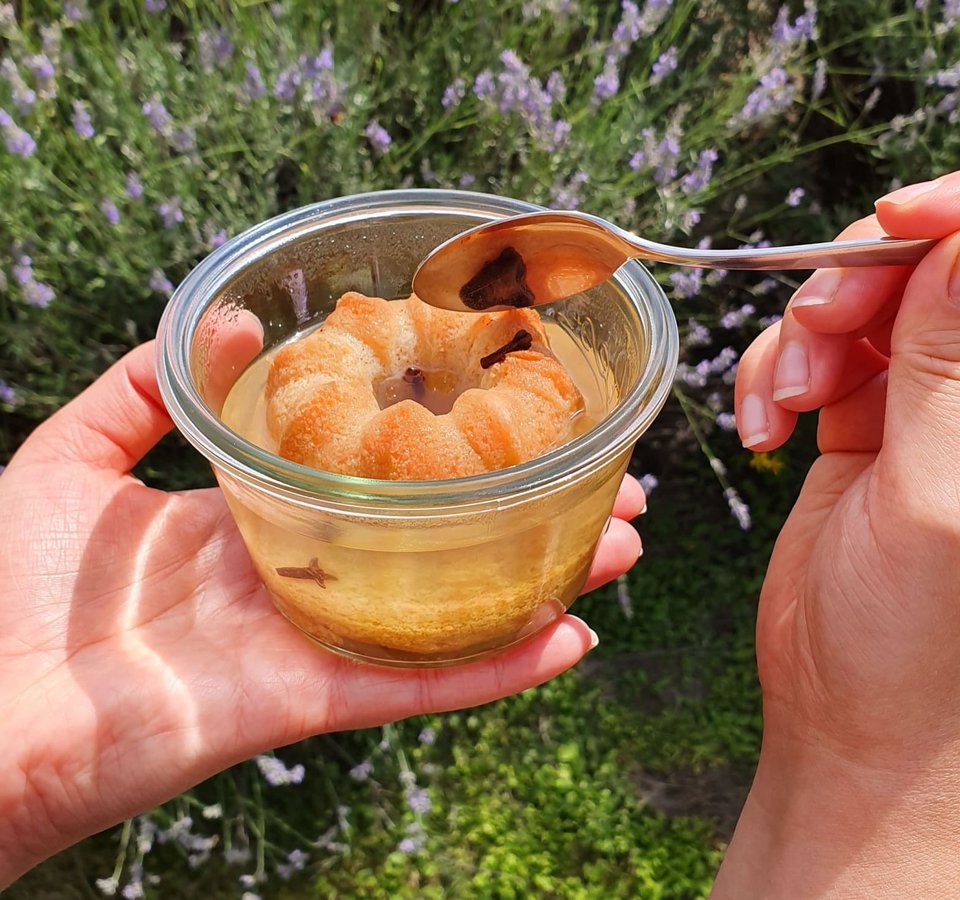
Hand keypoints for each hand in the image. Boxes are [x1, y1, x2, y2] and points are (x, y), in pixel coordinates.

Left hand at [0, 342, 643, 885]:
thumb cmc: (3, 591)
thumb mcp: (70, 458)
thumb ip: (143, 390)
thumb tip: (229, 319)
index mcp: (252, 523)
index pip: (369, 484)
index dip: (439, 453)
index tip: (501, 417)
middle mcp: (300, 579)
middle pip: (433, 545)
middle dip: (519, 514)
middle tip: (598, 480)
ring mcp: (313, 640)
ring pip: (450, 611)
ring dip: (539, 582)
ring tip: (619, 546)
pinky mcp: (307, 696)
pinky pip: (419, 682)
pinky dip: (498, 668)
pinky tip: (571, 637)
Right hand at [714, 173, 959, 896]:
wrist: (849, 716)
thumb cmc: (915, 641)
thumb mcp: (935, 498)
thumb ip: (948, 367)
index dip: (958, 219)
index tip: (893, 225)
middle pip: (932, 266)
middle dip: (860, 284)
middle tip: (817, 338)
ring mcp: (928, 402)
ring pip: (866, 303)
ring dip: (808, 336)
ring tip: (786, 404)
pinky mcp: (868, 421)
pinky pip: (817, 352)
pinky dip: (780, 369)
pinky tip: (769, 422)